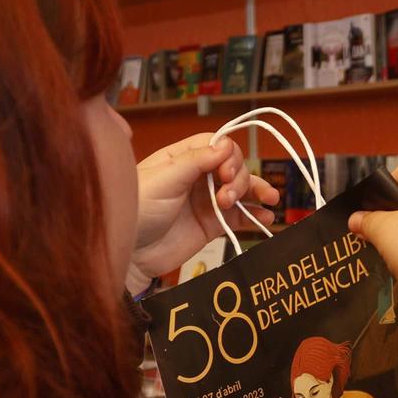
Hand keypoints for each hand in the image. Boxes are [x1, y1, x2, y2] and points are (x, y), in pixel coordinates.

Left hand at [127, 134, 279, 290]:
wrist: (129, 254)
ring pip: (241, 190)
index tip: (226, 172)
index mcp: (181, 158)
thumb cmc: (137, 211)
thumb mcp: (164, 179)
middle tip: (226, 197)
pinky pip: (240, 217)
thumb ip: (195, 161)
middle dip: (239, 178)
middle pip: (233, 166)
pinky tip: (267, 217)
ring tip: (267, 200)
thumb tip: (225, 143)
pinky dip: (256, 215)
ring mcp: (206, 201)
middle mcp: (197, 177)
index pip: (217, 145)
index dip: (229, 155)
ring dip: (255, 192)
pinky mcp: (212, 225)